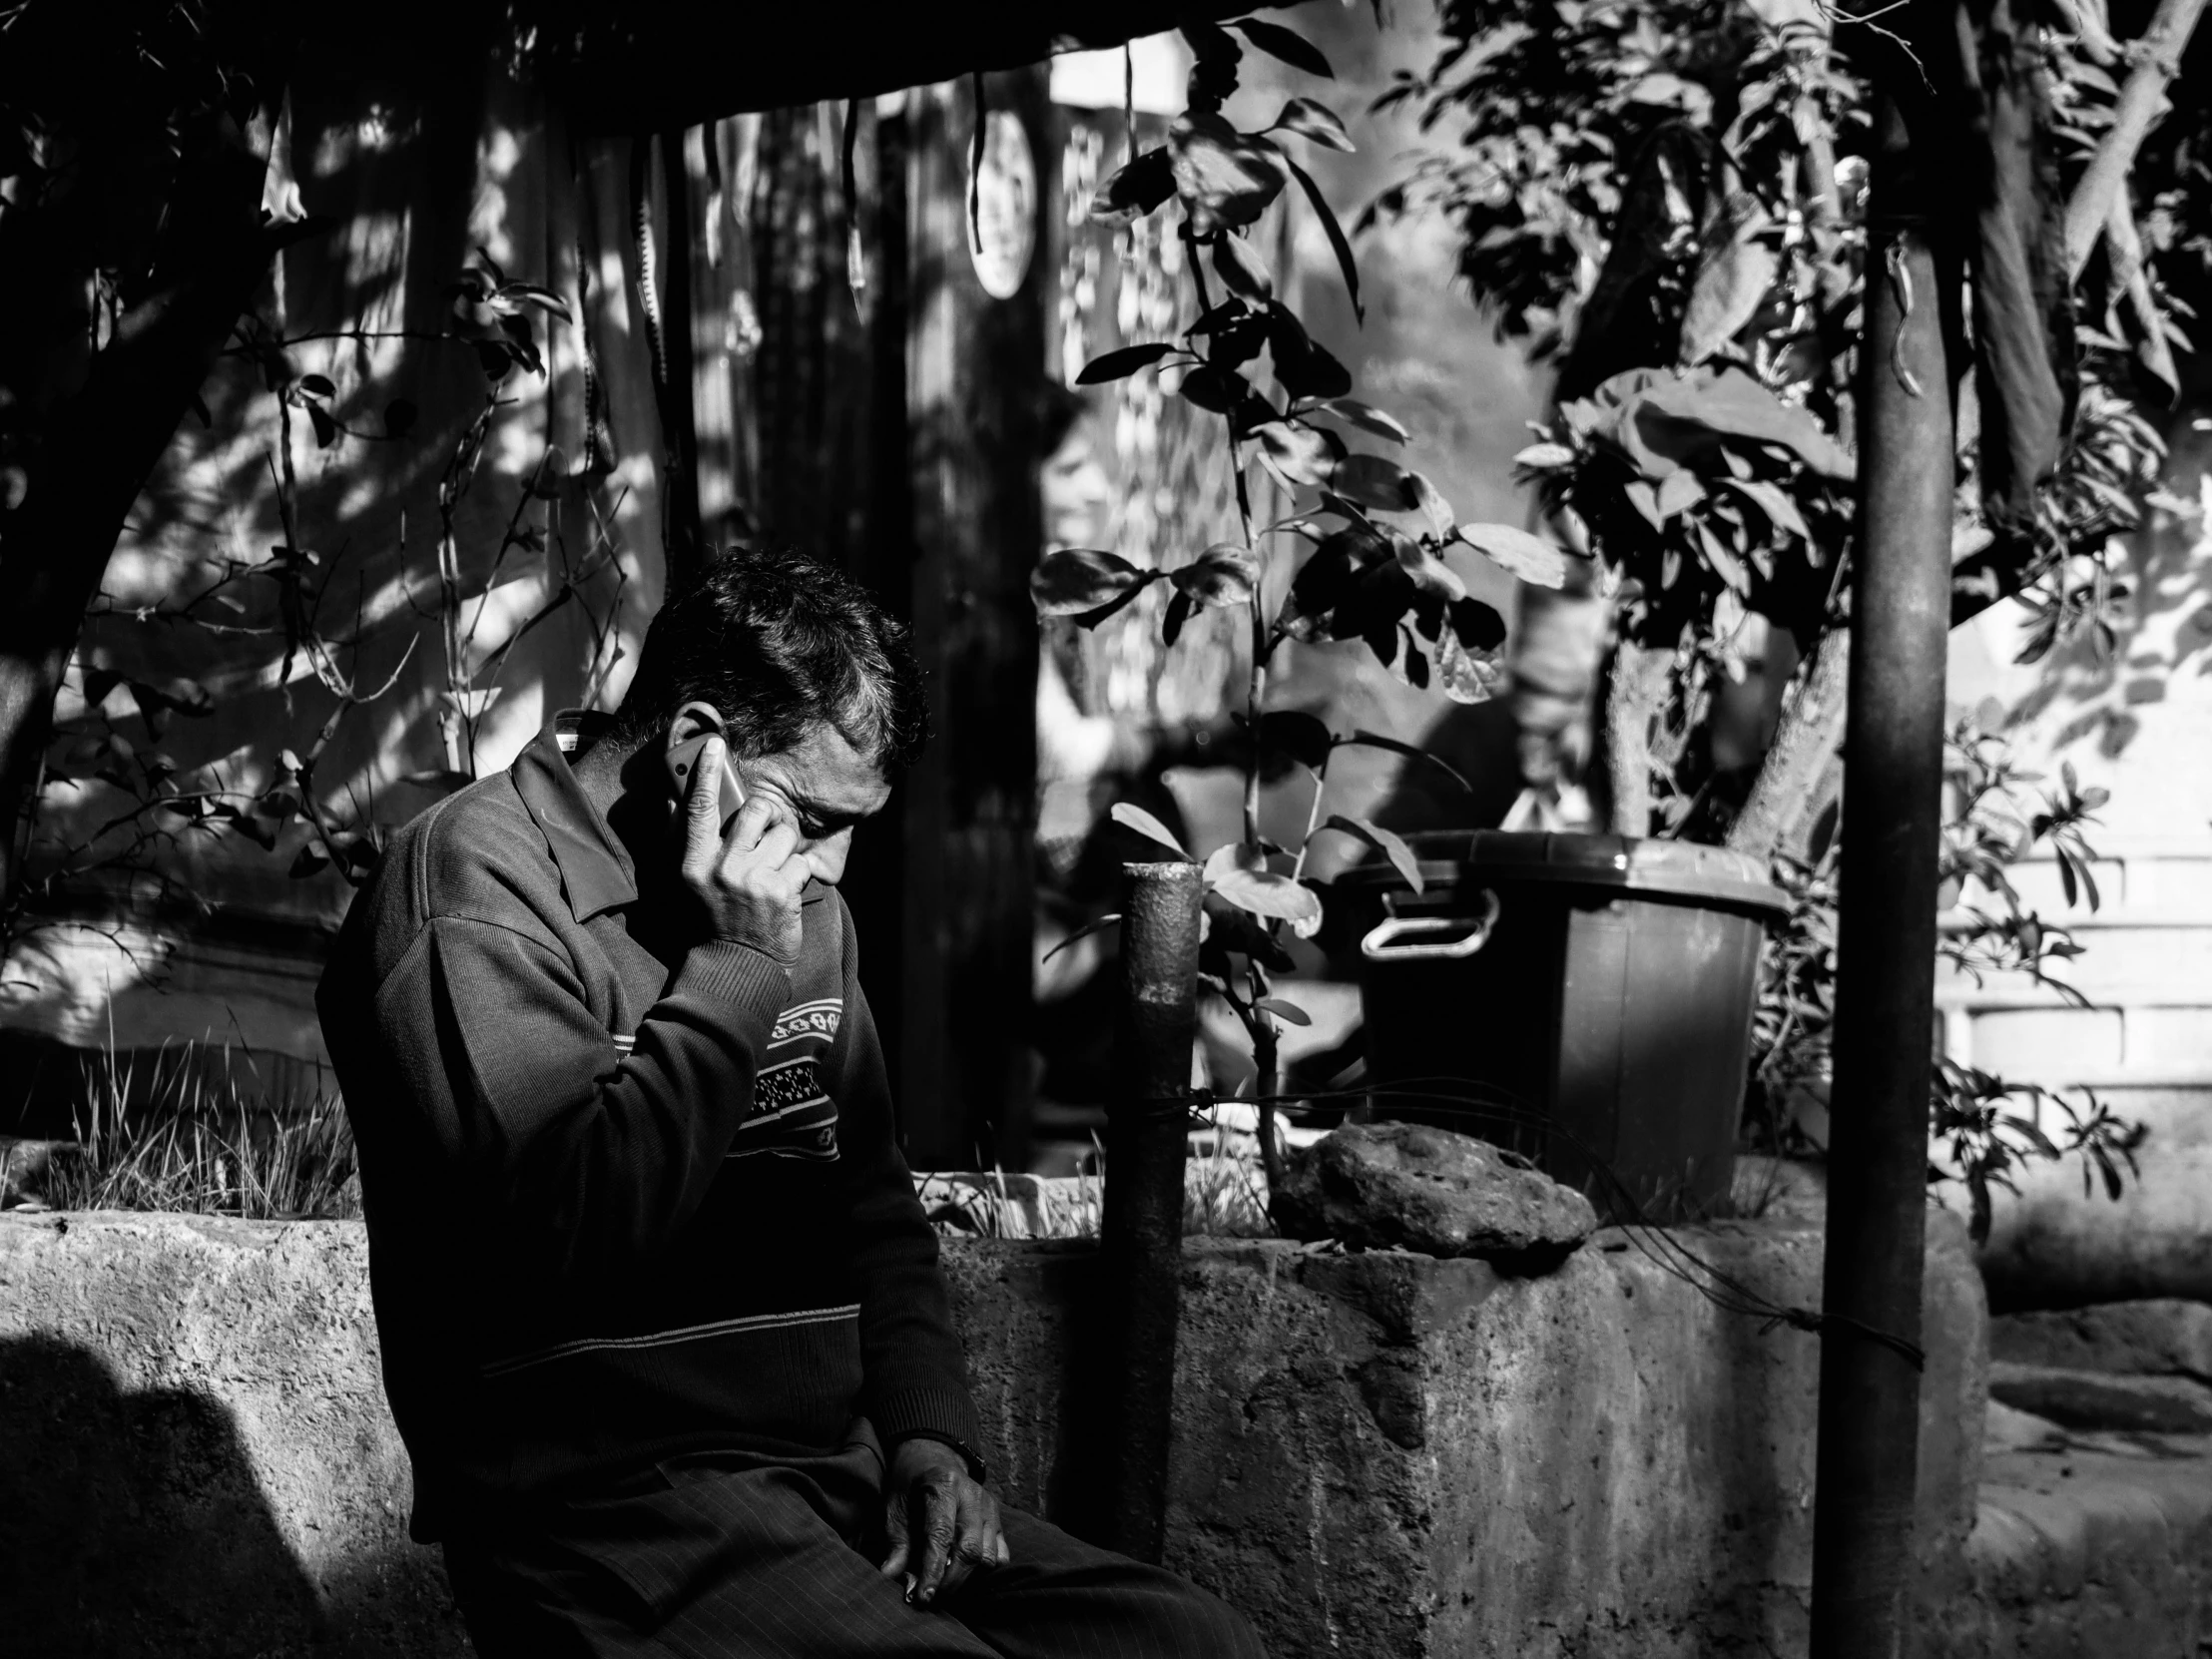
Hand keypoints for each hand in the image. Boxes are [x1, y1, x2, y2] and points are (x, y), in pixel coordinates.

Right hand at [679, 739, 806, 961]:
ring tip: (773, 872)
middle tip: (766, 834)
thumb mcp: (689, 882)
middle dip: (769, 818)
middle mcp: (722, 868)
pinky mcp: (782, 892)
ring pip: (785, 835)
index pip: (699, 808)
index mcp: (694, 863)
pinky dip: (799, 874)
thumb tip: (674, 798)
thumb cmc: (715, 917)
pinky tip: (785, 890)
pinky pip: (802, 861)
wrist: (739, 963)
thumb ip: (682, 840)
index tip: (714, 745)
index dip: (705, 773)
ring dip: (786, 850)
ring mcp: (753, 880)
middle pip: (756, 811)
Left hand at [879, 1438, 1006, 1605]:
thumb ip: (896, 1541)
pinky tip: (964, 1572)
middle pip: (971, 1550)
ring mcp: (989, 1506)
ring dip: (967, 1579)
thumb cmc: (910, 1483)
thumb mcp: (895, 1506)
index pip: (941, 1536)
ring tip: (944, 1585)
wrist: (933, 1456)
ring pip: (989, 1556)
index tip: (923, 1597)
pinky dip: (984, 1570)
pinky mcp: (998, 1517)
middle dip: (951, 1582)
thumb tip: (889, 1576)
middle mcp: (972, 1495)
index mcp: (943, 1485)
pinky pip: (1000, 1553)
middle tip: (931, 1598)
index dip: (933, 1570)